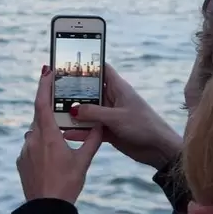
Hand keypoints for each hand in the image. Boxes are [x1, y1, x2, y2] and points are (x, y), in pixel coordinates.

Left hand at [17, 67, 102, 203]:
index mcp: (48, 135)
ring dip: (46, 130)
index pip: (42, 103)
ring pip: (35, 132)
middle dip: (49, 109)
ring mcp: (25, 150)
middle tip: (59, 102)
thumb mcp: (83, 162)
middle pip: (39, 116)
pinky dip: (40, 145)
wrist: (47, 210)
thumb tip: (100, 125)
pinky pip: (31, 146)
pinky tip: (51, 157)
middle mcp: (33, 138)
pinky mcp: (21, 161)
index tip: (47, 71)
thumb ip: (92, 141)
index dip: (44, 85)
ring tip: (60, 136)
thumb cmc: (67, 184)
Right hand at [67, 64, 181, 169]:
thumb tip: (73, 109)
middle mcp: (112, 98)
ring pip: (88, 110)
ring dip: (75, 113)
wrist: (159, 150)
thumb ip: (94, 112)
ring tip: (56, 113)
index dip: (87, 64)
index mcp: (117, 87)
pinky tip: (67, 133)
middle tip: (53, 91)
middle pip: (89, 90)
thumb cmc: (143, 126)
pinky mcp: (109, 130)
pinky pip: (91, 128)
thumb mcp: (117, 117)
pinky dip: (81, 131)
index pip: (101, 68)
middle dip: (74, 91)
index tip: (68, 63)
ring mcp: (109, 114)